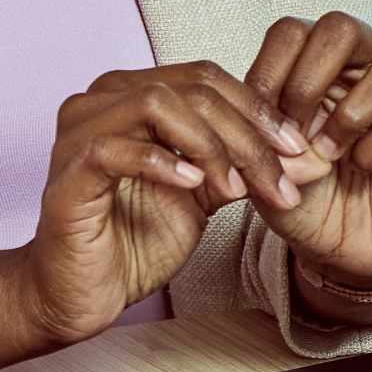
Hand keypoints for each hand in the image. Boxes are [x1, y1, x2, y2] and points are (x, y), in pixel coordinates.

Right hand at [10, 64, 328, 345]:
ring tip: (237, 187)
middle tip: (280, 176)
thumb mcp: (204, 193)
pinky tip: (193, 185)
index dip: (259, 109)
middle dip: (246, 133)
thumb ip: (238, 163)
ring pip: (156, 104)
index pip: (206, 78)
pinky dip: (163, 162)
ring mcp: (79, 132)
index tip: (299, 149)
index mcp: (133, 94)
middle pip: (190, 88)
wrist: (86, 292)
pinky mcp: (67, 173)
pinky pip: (115, 148)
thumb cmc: (136, 240)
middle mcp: (102, 100)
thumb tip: (303, 153)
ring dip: (211, 146)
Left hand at [242, 13, 371, 287]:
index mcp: (324, 59)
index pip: (293, 32)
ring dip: (346, 118)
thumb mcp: (266, 164)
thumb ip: (257, 134)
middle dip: (306, 83)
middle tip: (294, 130)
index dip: (268, 74)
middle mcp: (371, 61)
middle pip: (340, 29)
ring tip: (329, 153)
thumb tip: (263, 119)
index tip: (257, 123)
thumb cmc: (308, 193)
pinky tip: (366, 166)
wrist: (347, 247)